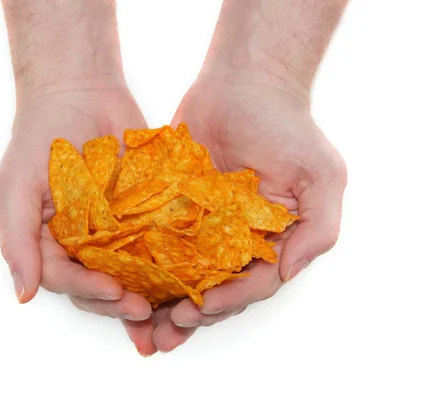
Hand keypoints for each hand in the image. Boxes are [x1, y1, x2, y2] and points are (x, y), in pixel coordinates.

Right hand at [0, 79, 157, 348]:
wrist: (79, 91)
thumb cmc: (37, 138)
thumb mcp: (16, 187)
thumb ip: (17, 240)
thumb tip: (24, 297)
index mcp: (50, 243)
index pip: (67, 279)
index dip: (88, 291)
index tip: (113, 293)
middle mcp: (83, 243)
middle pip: (101, 285)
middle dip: (120, 301)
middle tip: (144, 310)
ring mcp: (115, 230)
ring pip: (131, 273)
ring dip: (147, 293)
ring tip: (167, 307)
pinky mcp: (144, 214)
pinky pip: (156, 242)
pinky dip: (168, 262)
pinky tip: (185, 276)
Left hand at [146, 78, 346, 351]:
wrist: (245, 83)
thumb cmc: (290, 128)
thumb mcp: (323, 177)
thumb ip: (318, 229)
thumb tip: (289, 272)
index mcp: (271, 242)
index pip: (251, 285)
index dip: (227, 303)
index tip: (198, 311)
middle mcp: (237, 240)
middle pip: (214, 288)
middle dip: (191, 315)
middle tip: (162, 336)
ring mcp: (204, 224)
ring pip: (182, 273)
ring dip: (163, 301)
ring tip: (139, 324)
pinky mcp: (174, 206)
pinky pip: (158, 240)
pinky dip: (144, 263)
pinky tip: (124, 280)